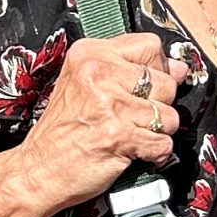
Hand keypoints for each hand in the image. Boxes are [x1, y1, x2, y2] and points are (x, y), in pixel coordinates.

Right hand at [0, 32, 190, 216]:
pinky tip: (135, 152)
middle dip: (159, 105)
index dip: (158, 68)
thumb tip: (179, 68)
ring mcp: (109, 105)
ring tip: (132, 135)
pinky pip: (163, 143)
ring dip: (157, 132)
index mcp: (89, 54)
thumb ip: (128, 70)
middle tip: (134, 117)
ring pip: (168, 115)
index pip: (150, 46)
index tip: (148, 86)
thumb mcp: (84, 85)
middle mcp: (98, 74)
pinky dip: (155, 154)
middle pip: (166, 82)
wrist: (37, 171)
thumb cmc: (61, 131)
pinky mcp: (118, 136)